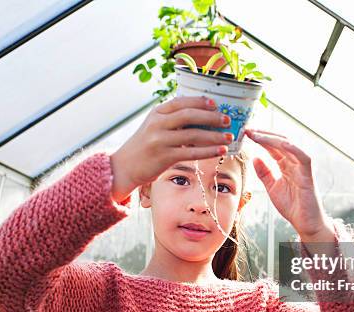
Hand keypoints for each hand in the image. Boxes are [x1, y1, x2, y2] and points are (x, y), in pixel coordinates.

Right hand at [110, 96, 233, 201]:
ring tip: (229, 137)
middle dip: (211, 117)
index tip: (215, 104)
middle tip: (227, 120)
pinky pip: (191, 152)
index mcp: (156, 112)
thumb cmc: (144, 146)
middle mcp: (158, 124)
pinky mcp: (164, 157)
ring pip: (193, 135)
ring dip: (214, 136)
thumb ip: (172, 120)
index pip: (181, 102)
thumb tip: (202, 116)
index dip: (200, 101)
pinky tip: (220, 151)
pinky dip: (208, 151)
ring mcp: (160, 140)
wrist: (124, 166)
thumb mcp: (154, 126)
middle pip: (189, 116)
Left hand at [245, 129, 335, 240]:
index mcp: (286, 164)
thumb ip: (264, 173)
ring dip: (271, 138)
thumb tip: (255, 157)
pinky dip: (292, 148)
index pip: (272, 146)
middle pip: (279, 141)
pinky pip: (302, 156)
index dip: (260, 138)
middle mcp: (294, 162)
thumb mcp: (272, 187)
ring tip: (255, 135)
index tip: (245, 133)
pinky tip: (279, 143)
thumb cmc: (292, 206)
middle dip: (263, 134)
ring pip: (288, 145)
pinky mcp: (308, 174)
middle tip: (247, 130)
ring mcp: (302, 167)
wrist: (305, 222)